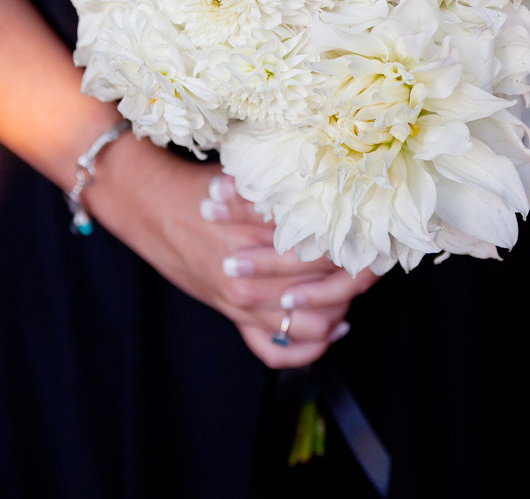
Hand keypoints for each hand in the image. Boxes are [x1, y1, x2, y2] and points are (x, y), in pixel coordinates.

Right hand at [85, 131, 377, 366]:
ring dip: (335, 312)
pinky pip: (274, 351)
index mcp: (258, 237)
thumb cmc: (201, 188)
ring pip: (306, 324)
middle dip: (354, 280)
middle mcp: (251, 276)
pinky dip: (305, 348)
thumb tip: (337, 197)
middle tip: (373, 265)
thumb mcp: (248, 183)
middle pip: (323, 291)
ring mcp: (241, 302)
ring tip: (350, 294)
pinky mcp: (232, 315)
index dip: (356, 250)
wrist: (152, 206)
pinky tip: (329, 330)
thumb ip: (287, 198)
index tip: (372, 240)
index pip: (324, 255)